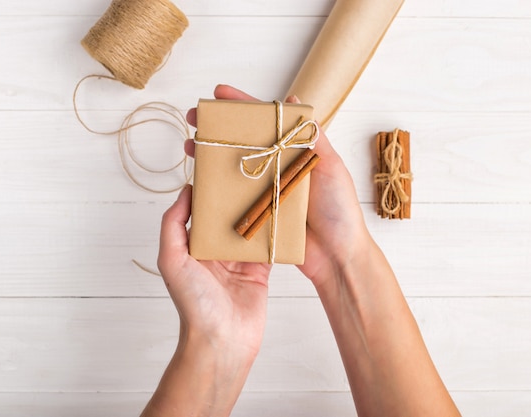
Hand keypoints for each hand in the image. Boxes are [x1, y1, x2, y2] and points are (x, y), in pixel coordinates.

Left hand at [157, 184, 270, 358]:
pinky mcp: (259, 271)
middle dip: (238, 197)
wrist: (222, 340)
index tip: (220, 166)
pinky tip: (283, 213)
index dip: (210, 191)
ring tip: (269, 184)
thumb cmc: (193, 303)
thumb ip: (173, 224)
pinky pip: (268, 246)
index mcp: (193, 246)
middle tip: (251, 171)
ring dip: (258, 211)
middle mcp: (216, 251)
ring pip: (251, 228)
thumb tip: (185, 191)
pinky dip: (275, 232)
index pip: (202, 212)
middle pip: (229, 216)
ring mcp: (239, 260)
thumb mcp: (171, 259)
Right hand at [188, 86, 370, 289]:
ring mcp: (266, 191)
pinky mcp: (259, 214)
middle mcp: (278, 169)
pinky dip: (217, 189)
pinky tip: (201, 183)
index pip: (265, 123)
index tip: (218, 94)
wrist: (338, 256)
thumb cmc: (340, 211)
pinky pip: (235, 198)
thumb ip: (314, 138)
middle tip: (194, 118)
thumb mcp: (331, 167)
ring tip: (190, 147)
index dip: (241, 106)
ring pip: (234, 168)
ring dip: (211, 156)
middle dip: (217, 128)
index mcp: (294, 154)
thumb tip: (297, 102)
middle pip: (242, 142)